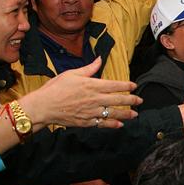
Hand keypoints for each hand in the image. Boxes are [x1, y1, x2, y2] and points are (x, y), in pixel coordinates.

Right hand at [19, 57, 140, 128]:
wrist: (43, 106)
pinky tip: (120, 124)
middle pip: (117, 99)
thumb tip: (99, 59)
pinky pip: (102, 124)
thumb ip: (89, 68)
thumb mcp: (72, 74)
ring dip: (126, 113)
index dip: (126, 86)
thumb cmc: (56, 88)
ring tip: (135, 114)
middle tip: (140, 100)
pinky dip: (112, 124)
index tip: (134, 86)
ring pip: (113, 113)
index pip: (114, 85)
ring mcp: (91, 112)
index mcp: (92, 85)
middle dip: (131, 100)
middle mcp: (94, 99)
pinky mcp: (86, 122)